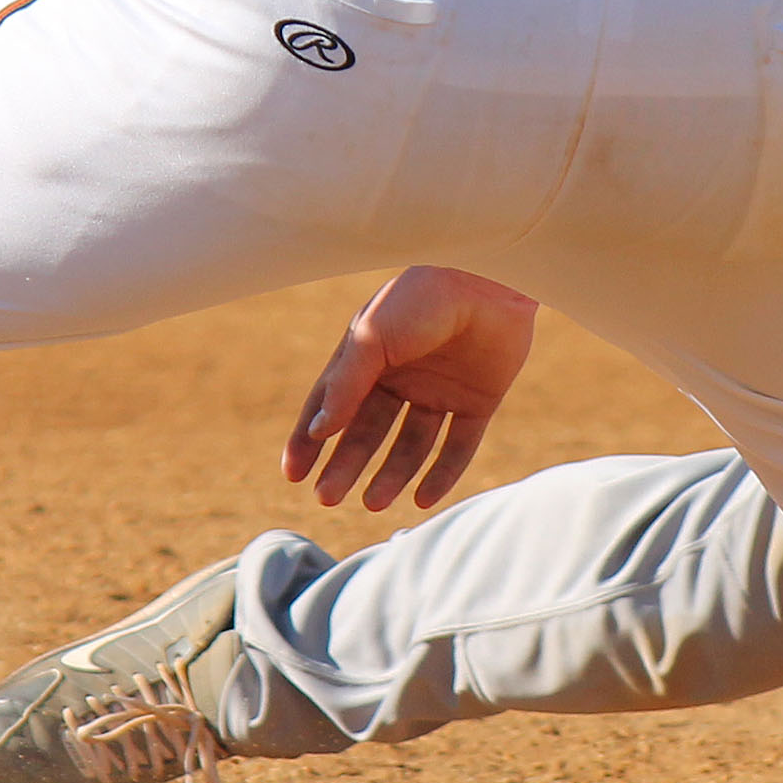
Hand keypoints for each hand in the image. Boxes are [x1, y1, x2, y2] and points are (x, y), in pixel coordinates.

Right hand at [282, 266, 538, 511]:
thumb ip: (345, 384)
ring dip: (390, 475)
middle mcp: (402, 377)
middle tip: (326, 497)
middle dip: (345, 465)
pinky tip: (422, 499)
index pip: (331, 406)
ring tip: (372, 503)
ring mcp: (440, 390)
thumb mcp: (371, 337)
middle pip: (367, 432)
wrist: (489, 279)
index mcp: (368, 357)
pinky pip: (457, 446)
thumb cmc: (422, 298)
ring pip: (410, 445)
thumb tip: (318, 431)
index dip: (309, 440)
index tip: (293, 475)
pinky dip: (441, 474)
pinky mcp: (478, 401)